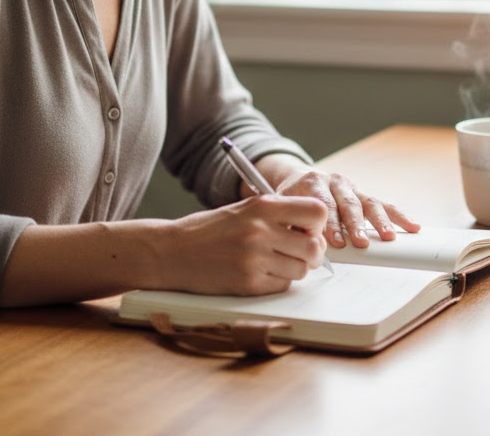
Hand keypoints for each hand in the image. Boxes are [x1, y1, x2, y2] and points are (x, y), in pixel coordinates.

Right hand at [160, 194, 328, 295]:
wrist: (172, 251)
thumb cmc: (210, 229)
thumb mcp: (244, 209)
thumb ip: (277, 215)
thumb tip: (315, 229)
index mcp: (262, 205)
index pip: (316, 211)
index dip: (317, 224)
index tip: (307, 229)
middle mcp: (261, 230)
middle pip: (314, 246)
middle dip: (312, 252)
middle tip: (298, 251)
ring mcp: (254, 258)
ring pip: (301, 270)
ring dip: (294, 269)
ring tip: (274, 262)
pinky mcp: (248, 284)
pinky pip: (282, 286)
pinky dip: (277, 282)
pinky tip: (260, 273)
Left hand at [257, 156, 419, 249]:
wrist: (298, 179)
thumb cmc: (291, 200)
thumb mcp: (283, 208)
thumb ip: (292, 225)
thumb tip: (303, 245)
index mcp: (312, 183)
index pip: (323, 204)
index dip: (330, 224)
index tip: (335, 242)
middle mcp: (334, 181)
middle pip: (348, 203)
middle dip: (355, 224)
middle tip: (360, 242)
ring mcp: (351, 187)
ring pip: (368, 203)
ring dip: (378, 222)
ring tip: (387, 237)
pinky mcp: (364, 194)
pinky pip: (383, 204)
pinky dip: (398, 215)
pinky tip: (412, 226)